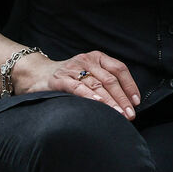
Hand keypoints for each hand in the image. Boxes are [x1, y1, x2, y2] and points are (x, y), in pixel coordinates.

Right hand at [14, 50, 140, 119]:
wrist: (36, 74)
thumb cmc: (68, 77)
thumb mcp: (88, 72)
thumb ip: (104, 80)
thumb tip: (126, 101)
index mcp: (97, 57)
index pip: (119, 69)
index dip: (130, 85)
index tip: (136, 101)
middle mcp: (87, 60)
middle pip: (110, 79)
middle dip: (122, 98)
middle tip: (130, 114)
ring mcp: (73, 69)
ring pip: (97, 85)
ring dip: (110, 101)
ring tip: (119, 114)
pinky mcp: (60, 79)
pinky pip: (77, 87)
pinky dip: (89, 96)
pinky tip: (98, 104)